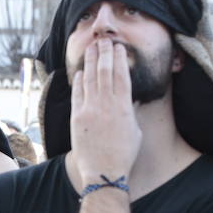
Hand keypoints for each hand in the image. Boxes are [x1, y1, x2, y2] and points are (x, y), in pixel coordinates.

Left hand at [70, 39, 140, 182]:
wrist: (103, 171)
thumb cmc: (124, 154)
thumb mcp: (135, 131)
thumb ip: (132, 113)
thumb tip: (132, 100)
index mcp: (124, 107)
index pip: (121, 76)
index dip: (119, 59)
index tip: (119, 47)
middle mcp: (106, 105)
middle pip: (105, 72)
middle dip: (105, 54)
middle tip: (104, 41)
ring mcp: (90, 110)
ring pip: (90, 80)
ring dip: (90, 62)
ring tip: (91, 49)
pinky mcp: (77, 118)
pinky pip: (77, 94)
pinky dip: (78, 82)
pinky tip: (79, 72)